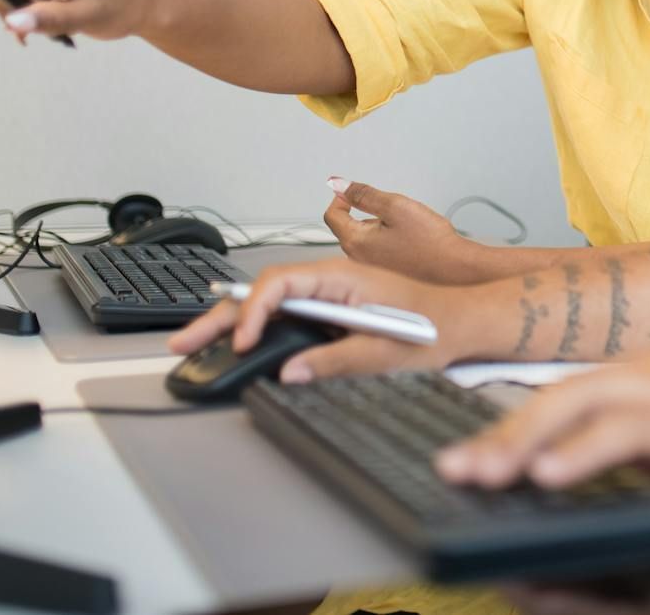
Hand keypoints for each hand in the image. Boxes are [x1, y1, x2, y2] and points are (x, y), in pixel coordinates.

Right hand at [0, 0, 158, 42]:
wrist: (142, 3)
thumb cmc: (124, 8)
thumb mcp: (88, 18)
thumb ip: (49, 19)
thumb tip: (11, 22)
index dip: (14, 4)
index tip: (24, 31)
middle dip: (25, 7)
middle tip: (49, 28)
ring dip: (30, 5)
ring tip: (59, 18)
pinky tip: (58, 7)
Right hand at [166, 258, 457, 382]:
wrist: (466, 323)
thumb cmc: (437, 328)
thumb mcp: (388, 352)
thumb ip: (339, 360)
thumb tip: (292, 372)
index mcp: (344, 278)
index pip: (281, 283)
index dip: (255, 312)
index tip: (243, 343)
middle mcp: (333, 281)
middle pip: (264, 292)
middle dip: (222, 316)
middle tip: (184, 340)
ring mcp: (331, 295)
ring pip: (270, 303)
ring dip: (232, 322)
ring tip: (195, 343)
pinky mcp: (334, 311)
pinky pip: (287, 314)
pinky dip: (257, 328)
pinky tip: (236, 343)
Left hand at [324, 178, 477, 282]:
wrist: (453, 267)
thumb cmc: (429, 242)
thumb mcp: (395, 206)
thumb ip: (364, 194)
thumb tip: (340, 185)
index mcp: (356, 242)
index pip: (332, 215)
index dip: (341, 197)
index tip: (354, 190)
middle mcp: (358, 258)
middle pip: (346, 226)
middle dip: (362, 210)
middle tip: (388, 206)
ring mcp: (371, 266)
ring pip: (363, 236)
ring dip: (376, 224)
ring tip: (402, 222)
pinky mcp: (385, 270)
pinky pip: (376, 247)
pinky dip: (385, 237)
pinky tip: (407, 236)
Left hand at [437, 356, 649, 513]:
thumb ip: (642, 462)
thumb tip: (582, 485)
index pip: (562, 397)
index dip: (510, 429)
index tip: (469, 459)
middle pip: (554, 397)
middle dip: (498, 436)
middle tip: (454, 472)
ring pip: (577, 406)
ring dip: (522, 443)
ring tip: (481, 477)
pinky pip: (627, 432)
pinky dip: (583, 452)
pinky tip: (550, 477)